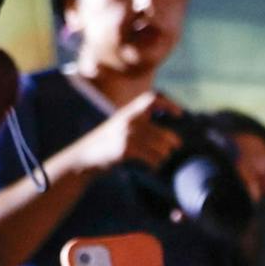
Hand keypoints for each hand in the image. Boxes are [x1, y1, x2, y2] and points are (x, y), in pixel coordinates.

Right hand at [65, 93, 184, 176]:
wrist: (84, 156)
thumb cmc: (105, 144)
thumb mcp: (119, 127)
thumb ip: (138, 125)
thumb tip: (165, 133)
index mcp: (128, 111)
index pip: (153, 99)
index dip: (169, 104)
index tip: (180, 114)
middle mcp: (129, 120)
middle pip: (161, 131)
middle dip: (171, 140)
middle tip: (176, 145)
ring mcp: (127, 135)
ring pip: (158, 147)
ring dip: (163, 155)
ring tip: (161, 159)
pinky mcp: (125, 150)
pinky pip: (150, 158)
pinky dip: (155, 164)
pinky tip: (154, 167)